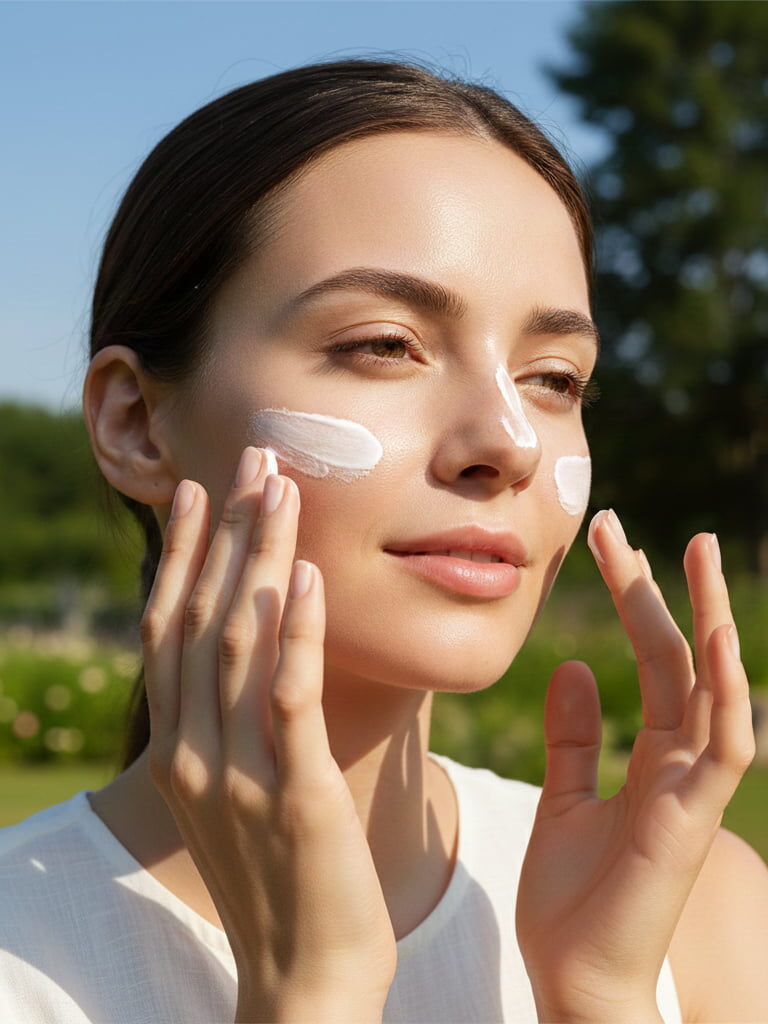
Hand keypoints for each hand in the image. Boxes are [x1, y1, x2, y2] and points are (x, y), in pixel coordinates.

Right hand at [140, 446, 395, 1022]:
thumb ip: (232, 724)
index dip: (181, 556)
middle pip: (202, 617)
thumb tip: (254, 651)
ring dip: (260, 559)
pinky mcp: (293, 793)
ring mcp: (239, 772)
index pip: (169, 630)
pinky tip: (308, 578)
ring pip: (240, 641)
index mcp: (178, 749)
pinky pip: (290, 698)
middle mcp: (194, 752)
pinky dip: (297, 633)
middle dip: (225, 532)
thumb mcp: (238, 792)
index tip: (198, 492)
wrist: (304, 979)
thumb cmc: (281, 878)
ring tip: (280, 490)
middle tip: (252, 458)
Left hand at [515, 510, 754, 1022]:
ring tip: (696, 553)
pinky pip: (720, 746)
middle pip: (677, 658)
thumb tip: (574, 666)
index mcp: (652, 755)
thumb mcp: (563, 799)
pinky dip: (721, 692)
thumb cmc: (572, 899)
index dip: (632, 597)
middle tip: (627, 524)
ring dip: (706, 619)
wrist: (572, 978)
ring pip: (712, 689)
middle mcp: (680, 762)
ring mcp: (692, 789)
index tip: (607, 540)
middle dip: (659, 589)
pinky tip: (712, 638)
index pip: (650, 658)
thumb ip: (573, 737)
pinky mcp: (690, 819)